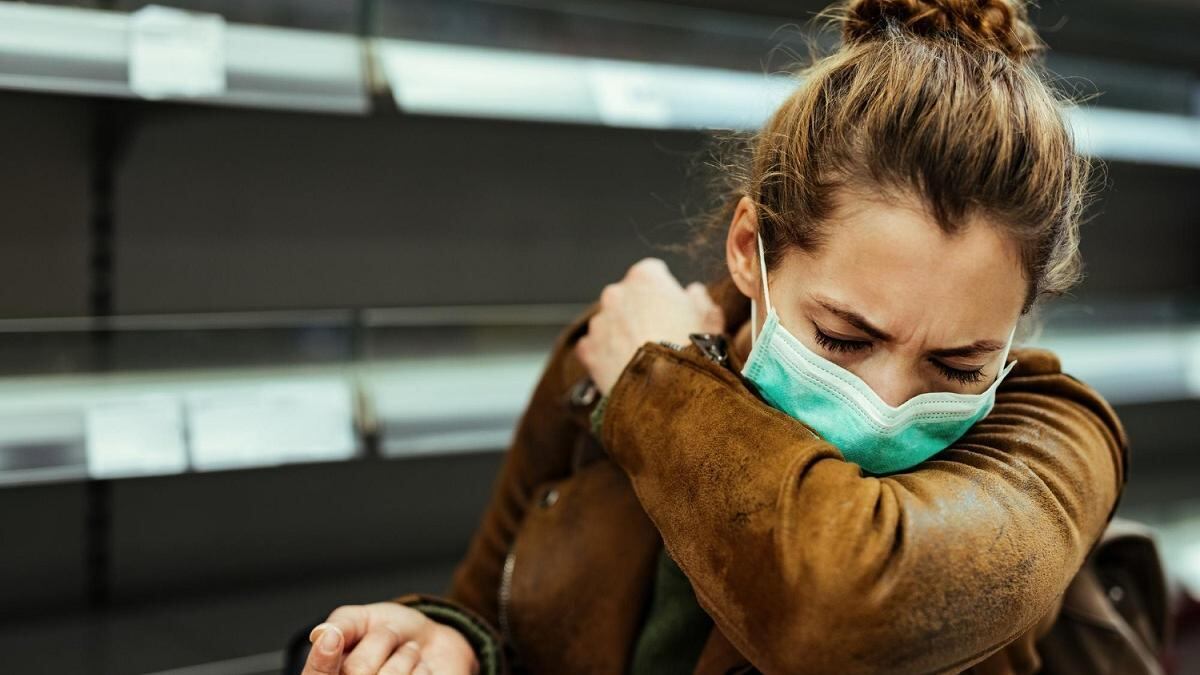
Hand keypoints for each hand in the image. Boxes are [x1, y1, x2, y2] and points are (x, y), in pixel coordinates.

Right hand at [301, 602, 478, 674]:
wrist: (431, 645)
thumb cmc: (393, 634)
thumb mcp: (363, 618)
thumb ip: (342, 624)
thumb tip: (320, 633)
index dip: (321, 661)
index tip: (332, 638)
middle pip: (357, 671)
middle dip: (380, 640)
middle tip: (390, 636)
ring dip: (404, 655)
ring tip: (407, 653)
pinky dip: (421, 669)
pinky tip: (418, 669)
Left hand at [576, 258, 723, 394]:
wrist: (667, 395)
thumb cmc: (693, 353)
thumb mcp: (711, 320)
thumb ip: (700, 298)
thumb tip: (694, 293)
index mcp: (646, 278)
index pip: (652, 272)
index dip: (664, 291)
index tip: (672, 307)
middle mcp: (616, 293)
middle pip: (627, 297)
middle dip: (640, 311)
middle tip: (660, 335)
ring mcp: (599, 322)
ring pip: (610, 322)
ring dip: (622, 333)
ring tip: (643, 357)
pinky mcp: (587, 350)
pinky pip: (595, 348)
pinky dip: (606, 356)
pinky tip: (625, 369)